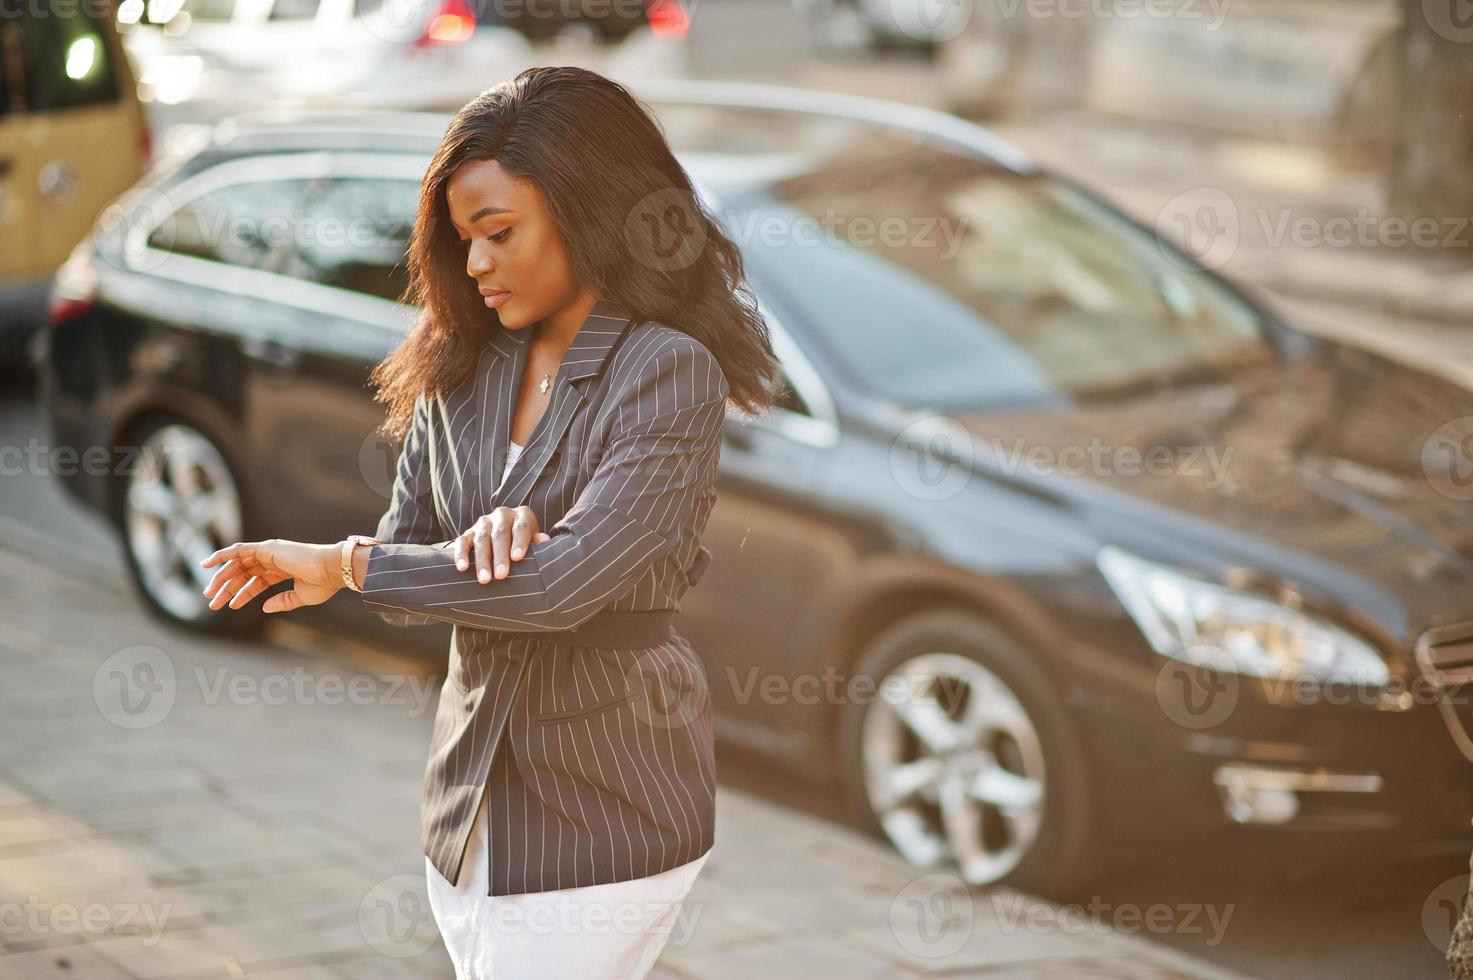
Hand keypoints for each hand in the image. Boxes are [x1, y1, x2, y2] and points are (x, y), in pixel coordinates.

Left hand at [199, 539, 341, 613]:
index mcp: (283, 569)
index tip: (231, 606)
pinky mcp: (265, 548)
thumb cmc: (323, 583)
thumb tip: (264, 608)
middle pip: (243, 573)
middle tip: (212, 601)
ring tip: (209, 593)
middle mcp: (273, 559)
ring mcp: (268, 552)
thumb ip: (282, 602)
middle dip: (227, 587)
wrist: (333, 570)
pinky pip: (238, 551)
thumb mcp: (300, 597)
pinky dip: (221, 555)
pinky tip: (207, 564)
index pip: (256, 582)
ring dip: (221, 577)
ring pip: (237, 564)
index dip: (242, 594)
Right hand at [452, 505, 550, 582]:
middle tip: (501, 575)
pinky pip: (462, 542)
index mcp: (522, 515)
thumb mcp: (535, 540)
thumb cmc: (526, 543)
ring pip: (481, 539)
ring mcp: (484, 523)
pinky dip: (461, 554)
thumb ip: (537, 542)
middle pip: (500, 534)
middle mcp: (502, 515)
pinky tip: (462, 568)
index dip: (519, 542)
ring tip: (484, 579)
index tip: (517, 558)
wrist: (508, 536)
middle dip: (500, 556)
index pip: (521, 527)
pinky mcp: (468, 532)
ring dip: (482, 560)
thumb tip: (544, 540)